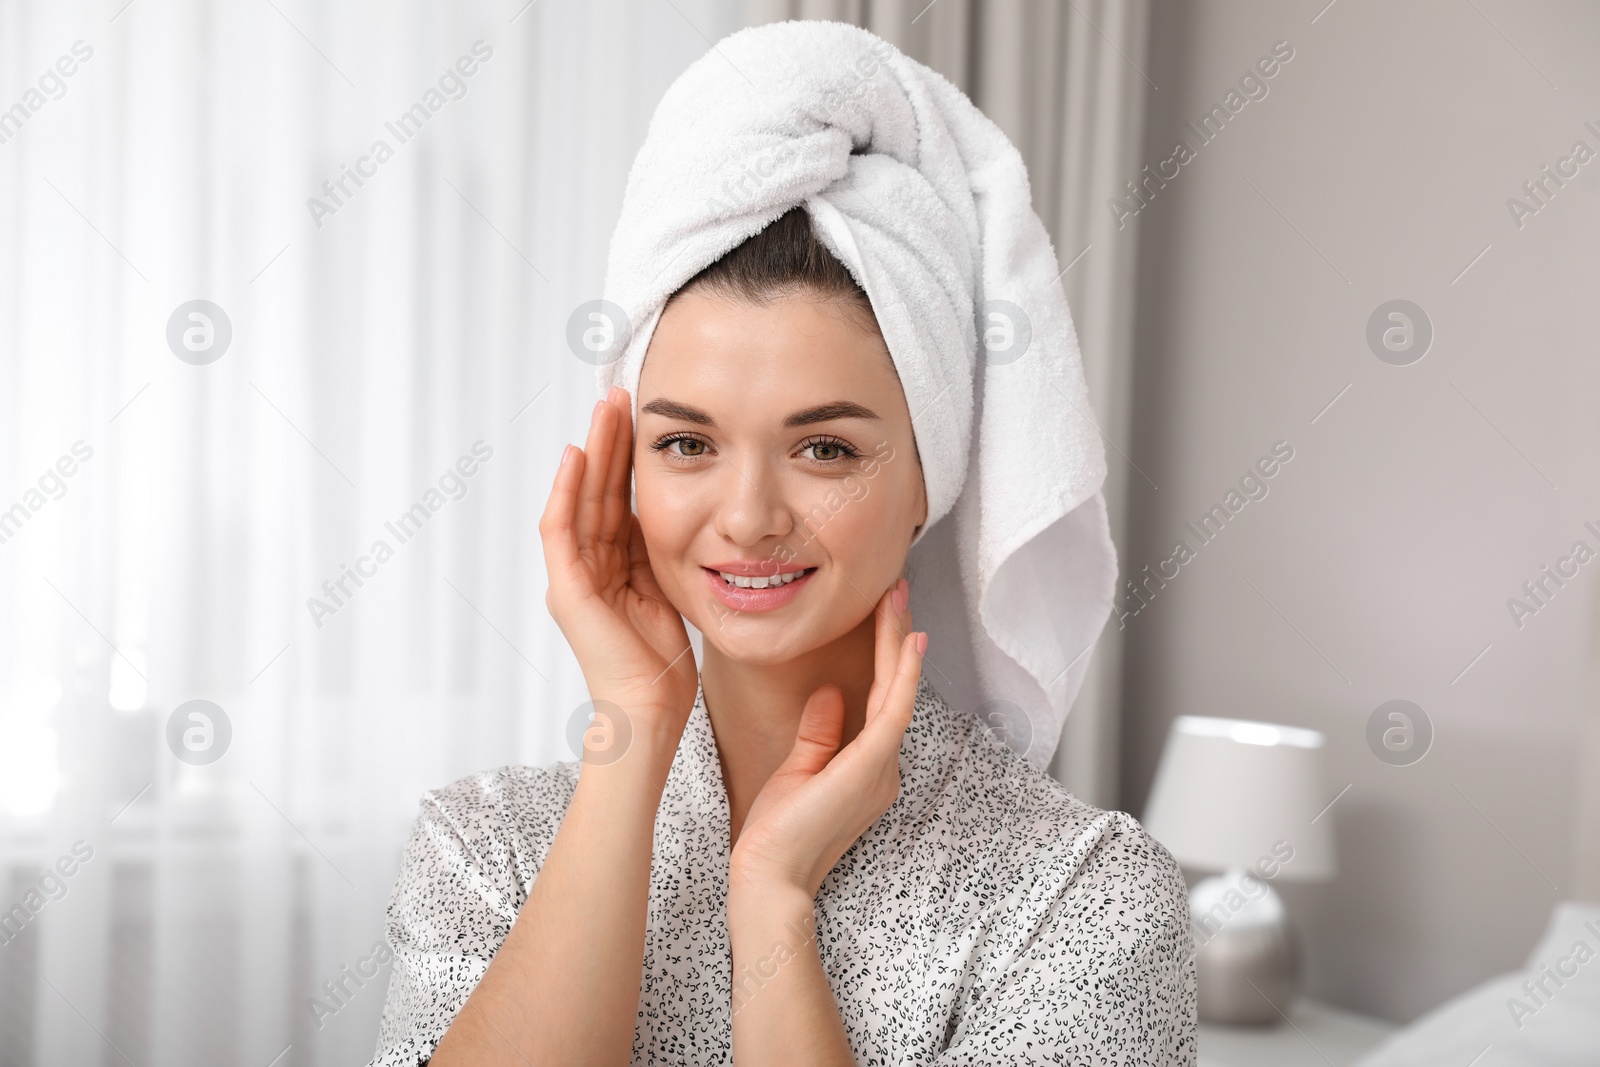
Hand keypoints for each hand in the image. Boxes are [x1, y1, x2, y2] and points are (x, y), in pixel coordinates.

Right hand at [539, 386, 697, 762]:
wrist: (652, 713)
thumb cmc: (666, 667)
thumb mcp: (673, 592)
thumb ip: (668, 554)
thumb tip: (692, 513)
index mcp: (614, 567)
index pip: (618, 499)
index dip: (627, 457)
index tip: (642, 416)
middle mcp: (587, 567)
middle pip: (596, 490)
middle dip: (608, 441)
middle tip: (618, 393)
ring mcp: (573, 578)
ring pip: (578, 499)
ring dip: (591, 451)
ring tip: (603, 408)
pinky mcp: (567, 591)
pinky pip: (561, 531)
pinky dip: (566, 492)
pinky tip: (576, 457)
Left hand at [727, 579, 924, 900]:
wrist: (770, 877)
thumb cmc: (778, 833)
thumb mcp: (798, 769)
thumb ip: (820, 732)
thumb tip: (831, 691)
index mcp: (868, 768)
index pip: (881, 699)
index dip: (887, 655)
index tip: (883, 614)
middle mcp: (884, 767)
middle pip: (896, 688)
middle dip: (897, 636)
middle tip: (897, 589)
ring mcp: (882, 767)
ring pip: (898, 691)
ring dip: (899, 641)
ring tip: (897, 598)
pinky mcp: (871, 767)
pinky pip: (894, 711)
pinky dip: (903, 675)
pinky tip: (908, 642)